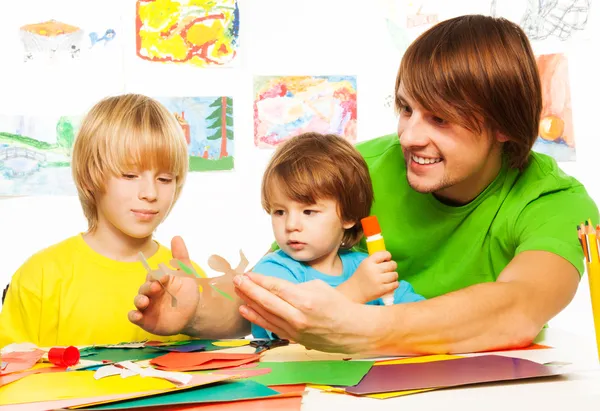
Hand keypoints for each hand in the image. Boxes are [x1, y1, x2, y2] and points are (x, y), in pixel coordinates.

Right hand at [128, 236, 199, 335]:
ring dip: (139, 300)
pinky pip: (135, 317)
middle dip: (148, 287)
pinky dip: (134, 315)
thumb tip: (176, 237)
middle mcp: (150, 292)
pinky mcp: (146, 320)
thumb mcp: (186, 274)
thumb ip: (181, 257)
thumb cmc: (186, 292)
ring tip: (145, 301)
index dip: (157, 276)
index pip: (153, 275)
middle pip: (144, 287)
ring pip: (138, 301)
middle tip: (156, 287)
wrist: (193, 314)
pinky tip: (137, 315)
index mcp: (158, 280)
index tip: (165, 276)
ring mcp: (147, 306)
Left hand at [234, 273, 383, 352]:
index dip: (259, 280)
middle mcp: (298, 316)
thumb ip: (294, 286)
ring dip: (248, 301)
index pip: (276, 287)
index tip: (247, 273)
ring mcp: (294, 330)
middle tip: (236, 279)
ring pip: (265, 314)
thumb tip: (275, 286)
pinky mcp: (293, 338)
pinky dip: (256, 317)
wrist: (352, 330)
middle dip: (248, 289)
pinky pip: (270, 326)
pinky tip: (245, 309)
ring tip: (237, 291)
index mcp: (305, 300)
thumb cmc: (338, 304)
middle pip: (266, 300)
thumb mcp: (318, 286)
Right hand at [342, 251, 398, 303]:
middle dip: (393, 266)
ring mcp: (378, 280)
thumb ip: (375, 260)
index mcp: (368, 262)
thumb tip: (389, 259)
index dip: (388, 256)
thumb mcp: (364, 264)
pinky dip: (395, 283)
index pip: (384, 254)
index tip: (387, 259)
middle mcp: (373, 270)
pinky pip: (395, 284)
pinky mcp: (381, 290)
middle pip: (392, 264)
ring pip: (394, 274)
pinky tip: (391, 283)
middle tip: (389, 269)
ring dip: (394, 276)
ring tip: (390, 277)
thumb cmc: (361, 277)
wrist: (354, 292)